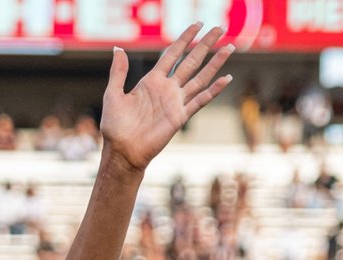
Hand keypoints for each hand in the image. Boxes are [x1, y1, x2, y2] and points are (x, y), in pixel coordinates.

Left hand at [100, 24, 234, 172]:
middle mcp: (167, 89)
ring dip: (215, 63)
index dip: (185, 38)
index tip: (198, 24)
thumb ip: (118, 71)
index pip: (172, 54)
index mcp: (152, 81)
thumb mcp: (113, 95)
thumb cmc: (114, 127)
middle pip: (191, 61)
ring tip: (230, 47)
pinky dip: (214, 90)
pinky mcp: (180, 117)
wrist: (122, 152)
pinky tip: (226, 78)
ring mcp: (175, 103)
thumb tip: (118, 48)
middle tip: (220, 28)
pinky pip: (200, 101)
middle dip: (206, 44)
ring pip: (200, 78)